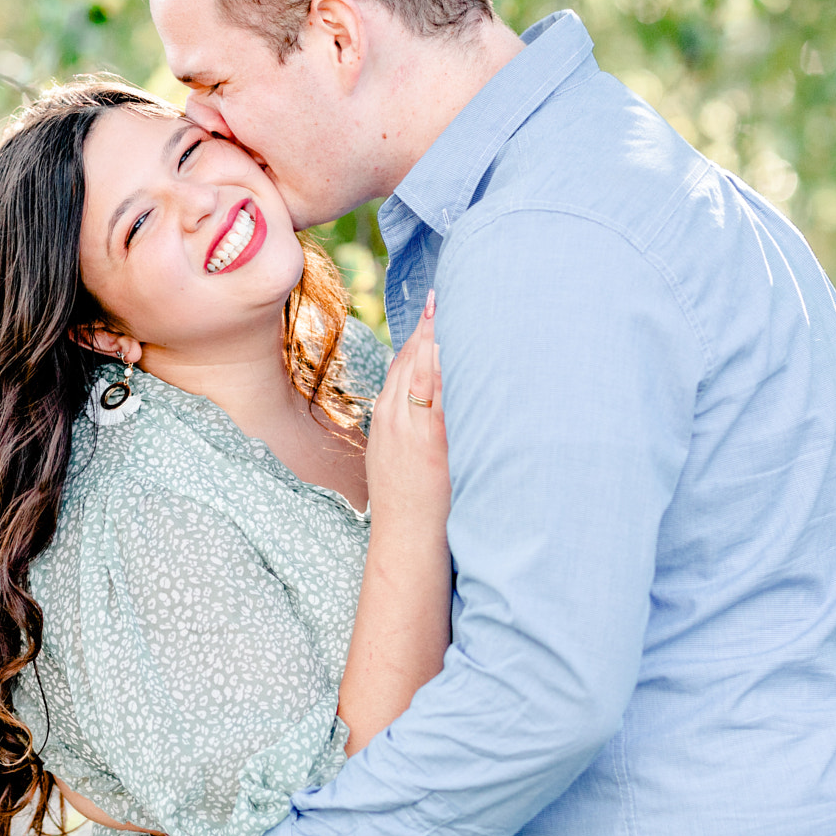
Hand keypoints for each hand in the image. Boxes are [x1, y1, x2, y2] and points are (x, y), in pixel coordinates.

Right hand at [366, 292, 446, 527]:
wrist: (404, 537)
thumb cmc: (406, 504)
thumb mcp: (395, 460)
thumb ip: (406, 432)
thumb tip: (425, 414)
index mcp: (384, 420)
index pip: (398, 368)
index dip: (412, 339)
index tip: (426, 315)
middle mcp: (392, 418)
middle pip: (407, 362)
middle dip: (423, 329)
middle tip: (438, 297)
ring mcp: (409, 429)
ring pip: (418, 373)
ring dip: (431, 339)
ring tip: (445, 309)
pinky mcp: (429, 442)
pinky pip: (435, 397)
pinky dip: (441, 370)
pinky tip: (452, 349)